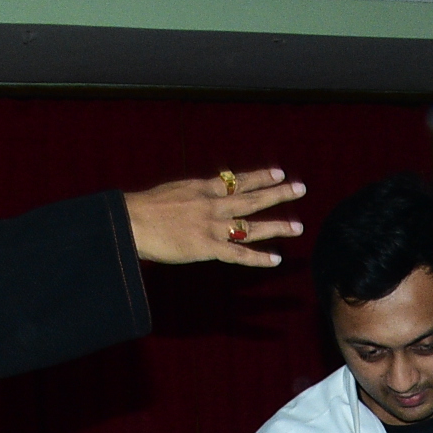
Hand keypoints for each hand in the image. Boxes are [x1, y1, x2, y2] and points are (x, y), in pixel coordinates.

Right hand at [125, 168, 307, 268]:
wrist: (132, 221)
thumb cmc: (145, 208)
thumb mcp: (173, 191)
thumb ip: (192, 193)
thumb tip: (202, 192)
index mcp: (203, 188)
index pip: (237, 181)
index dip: (259, 177)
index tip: (279, 173)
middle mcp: (212, 205)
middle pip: (252, 198)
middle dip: (278, 193)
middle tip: (301, 188)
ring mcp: (212, 226)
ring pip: (251, 226)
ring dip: (277, 227)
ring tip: (298, 227)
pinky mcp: (207, 247)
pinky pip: (238, 254)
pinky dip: (258, 258)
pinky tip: (276, 260)